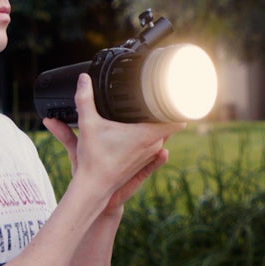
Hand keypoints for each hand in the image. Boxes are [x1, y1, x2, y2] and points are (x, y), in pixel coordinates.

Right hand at [44, 73, 182, 204]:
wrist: (94, 186)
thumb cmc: (93, 159)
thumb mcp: (87, 125)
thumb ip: (85, 100)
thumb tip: (84, 78)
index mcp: (147, 134)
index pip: (178, 117)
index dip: (180, 104)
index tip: (177, 93)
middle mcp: (154, 145)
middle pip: (170, 122)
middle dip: (166, 109)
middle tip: (161, 94)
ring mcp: (151, 154)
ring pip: (163, 133)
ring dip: (158, 123)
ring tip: (152, 108)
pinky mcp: (145, 162)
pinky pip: (156, 143)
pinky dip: (153, 134)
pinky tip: (144, 127)